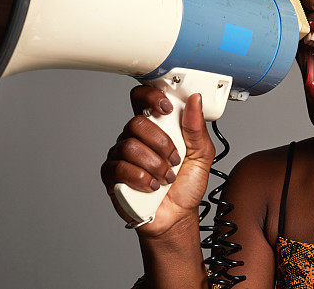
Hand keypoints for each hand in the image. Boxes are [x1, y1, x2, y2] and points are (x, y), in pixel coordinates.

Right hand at [100, 85, 215, 237]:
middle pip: (137, 123)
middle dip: (161, 143)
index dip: (150, 96)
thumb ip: (197, 128)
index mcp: (156, 126)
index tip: (166, 107)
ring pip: (130, 146)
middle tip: (174, 160)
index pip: (142, 99)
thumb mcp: (202, 155)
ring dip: (154, 164)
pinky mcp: (112, 175)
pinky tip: (152, 186)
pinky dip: (141, 178)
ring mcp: (121, 155)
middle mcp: (135, 137)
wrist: (177, 217)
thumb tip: (195, 100)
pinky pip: (120, 167)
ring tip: (166, 177)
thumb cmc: (186, 185)